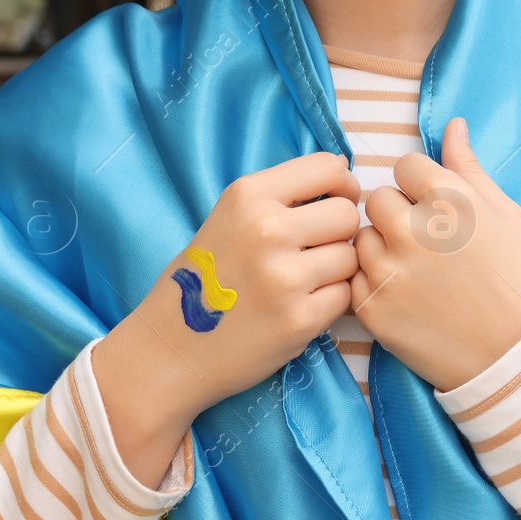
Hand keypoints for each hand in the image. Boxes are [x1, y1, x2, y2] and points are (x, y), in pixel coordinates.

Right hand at [105, 151, 362, 420]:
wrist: (168, 352)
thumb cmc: (202, 281)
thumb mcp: (229, 218)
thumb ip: (281, 198)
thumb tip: (343, 175)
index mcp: (248, 196)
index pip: (328, 167)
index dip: (342, 186)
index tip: (336, 202)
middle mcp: (268, 229)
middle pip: (348, 215)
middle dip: (340, 232)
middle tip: (316, 250)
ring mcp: (285, 277)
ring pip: (351, 257)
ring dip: (336, 270)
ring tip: (302, 282)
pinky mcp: (299, 319)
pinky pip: (345, 295)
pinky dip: (330, 302)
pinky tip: (299, 307)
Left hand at [348, 117, 520, 392]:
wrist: (519, 352)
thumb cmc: (519, 276)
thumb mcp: (506, 213)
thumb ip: (469, 167)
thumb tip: (452, 124)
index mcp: (450, 200)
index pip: (405, 165)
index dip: (419, 184)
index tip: (435, 205)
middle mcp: (414, 230)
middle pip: (376, 198)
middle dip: (396, 212)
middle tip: (423, 238)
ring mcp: (390, 271)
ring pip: (360, 237)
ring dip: (381, 246)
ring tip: (414, 268)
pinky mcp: (373, 308)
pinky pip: (355, 276)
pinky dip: (373, 281)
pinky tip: (405, 292)